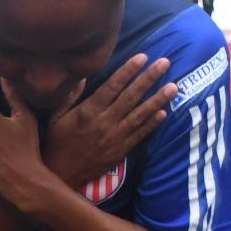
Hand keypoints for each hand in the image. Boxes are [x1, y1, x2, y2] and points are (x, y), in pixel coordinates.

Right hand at [43, 53, 176, 186]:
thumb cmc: (56, 142)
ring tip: (173, 86)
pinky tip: (164, 113)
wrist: (61, 174)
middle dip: (149, 78)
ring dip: (158, 100)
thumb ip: (70, 95)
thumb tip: (83, 75)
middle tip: (165, 63)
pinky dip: (152, 124)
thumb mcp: (56, 116)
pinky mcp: (120, 151)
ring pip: (139, 115)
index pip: (112, 86)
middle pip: (130, 97)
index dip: (128, 71)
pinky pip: (139, 135)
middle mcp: (104, 122)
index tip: (142, 57)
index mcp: (88, 111)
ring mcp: (114, 137)